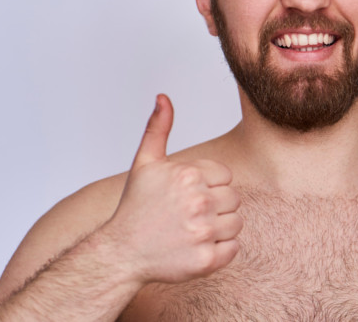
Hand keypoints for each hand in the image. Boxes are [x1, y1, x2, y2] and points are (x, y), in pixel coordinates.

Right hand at [102, 94, 242, 285]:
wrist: (121, 253)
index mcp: (188, 175)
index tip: (187, 196)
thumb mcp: (145, 162)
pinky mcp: (206, 260)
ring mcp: (203, 232)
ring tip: (192, 230)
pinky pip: (234, 248)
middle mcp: (198, 202)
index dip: (208, 186)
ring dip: (220, 228)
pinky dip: (220, 250)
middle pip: (234, 199)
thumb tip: (163, 97)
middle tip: (188, 215)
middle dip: (216, 206)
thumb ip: (158, 128)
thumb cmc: (135, 207)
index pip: (225, 176)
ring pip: (237, 223)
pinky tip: (197, 246)